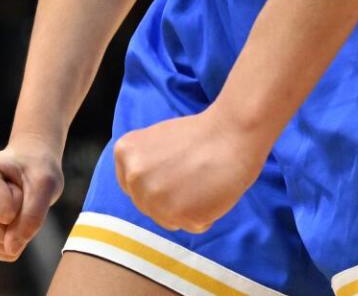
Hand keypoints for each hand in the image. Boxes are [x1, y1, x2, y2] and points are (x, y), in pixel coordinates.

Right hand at [0, 134, 63, 260]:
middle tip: (17, 192)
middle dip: (17, 218)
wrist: (29, 166)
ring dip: (14, 228)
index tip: (18, 181)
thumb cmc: (36, 169)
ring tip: (12, 201)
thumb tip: (11, 250)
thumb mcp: (46, 184)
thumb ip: (33, 217)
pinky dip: (10, 239)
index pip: (6, 212)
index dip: (21, 200)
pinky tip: (8, 216)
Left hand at [113, 106, 267, 232]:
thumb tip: (143, 188)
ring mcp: (157, 200)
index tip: (172, 169)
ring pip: (168, 220)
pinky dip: (204, 214)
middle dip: (168, 196)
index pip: (131, 186)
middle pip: (148, 205)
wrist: (232, 132)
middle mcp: (135, 178)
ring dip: (186, 208)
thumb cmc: (199, 134)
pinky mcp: (182, 217)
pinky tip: (211, 191)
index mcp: (125, 154)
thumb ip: (143, 165)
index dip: (155, 180)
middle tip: (191, 173)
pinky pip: (192, 226)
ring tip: (201, 181)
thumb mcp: (156, 140)